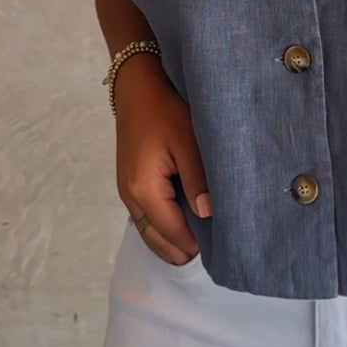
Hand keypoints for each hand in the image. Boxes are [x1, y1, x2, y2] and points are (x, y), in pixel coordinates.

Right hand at [115, 55, 210, 265]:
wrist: (136, 88)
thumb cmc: (164, 110)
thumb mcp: (187, 141)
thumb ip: (197, 179)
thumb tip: (208, 214)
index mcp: (144, 189)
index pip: (172, 231)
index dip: (194, 245)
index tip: (220, 252)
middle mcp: (130, 196)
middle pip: (155, 238)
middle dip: (180, 251)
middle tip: (212, 258)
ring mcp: (126, 191)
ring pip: (148, 230)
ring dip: (169, 242)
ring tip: (198, 250)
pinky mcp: (129, 183)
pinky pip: (145, 216)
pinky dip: (161, 228)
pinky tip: (180, 228)